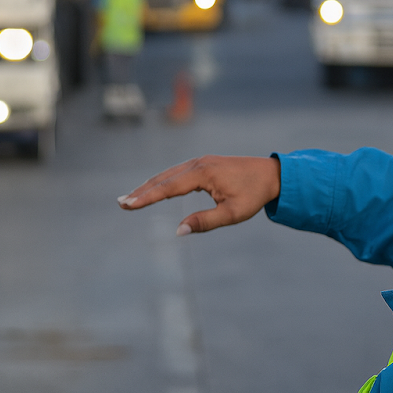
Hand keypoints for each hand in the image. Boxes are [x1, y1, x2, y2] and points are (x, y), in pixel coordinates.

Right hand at [117, 155, 280, 234]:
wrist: (272, 174)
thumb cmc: (254, 195)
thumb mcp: (232, 214)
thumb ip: (205, 222)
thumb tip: (179, 231)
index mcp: (203, 173)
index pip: (168, 187)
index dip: (146, 197)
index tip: (127, 205)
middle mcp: (198, 163)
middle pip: (163, 178)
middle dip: (141, 191)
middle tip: (121, 204)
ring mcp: (200, 161)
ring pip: (168, 174)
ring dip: (150, 185)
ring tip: (131, 197)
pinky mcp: (205, 163)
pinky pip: (177, 172)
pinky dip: (163, 180)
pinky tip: (155, 188)